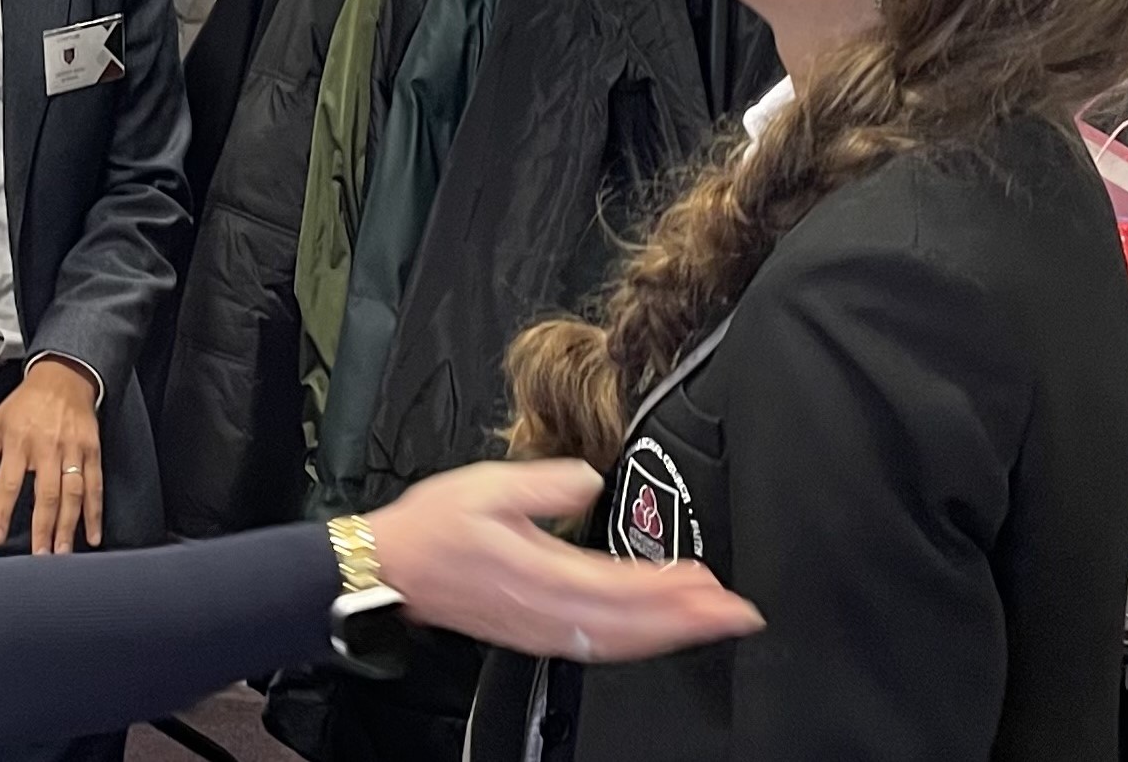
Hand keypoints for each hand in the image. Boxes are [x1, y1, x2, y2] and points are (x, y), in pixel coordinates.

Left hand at [0, 357, 102, 553]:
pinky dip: (95, 512)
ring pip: (73, 493)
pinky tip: (92, 534)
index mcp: (19, 442)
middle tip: (40, 555)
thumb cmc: (24, 405)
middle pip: (47, 493)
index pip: (9, 483)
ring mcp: (73, 450)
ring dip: (68, 525)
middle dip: (43, 527)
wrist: (62, 378)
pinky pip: (95, 486)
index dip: (2, 511)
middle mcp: (47, 447)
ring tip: (62, 552)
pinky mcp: (93, 452)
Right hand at [365, 460, 763, 661]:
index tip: (715, 588)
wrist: (391, 566)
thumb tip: (591, 478)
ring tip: (705, 622)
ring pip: (617, 643)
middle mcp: (545, 612)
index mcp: (540, 573)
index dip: (673, 593)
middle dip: (688, 622)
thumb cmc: (433, 528)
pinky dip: (633, 643)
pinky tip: (650, 635)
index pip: (623, 590)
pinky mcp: (532, 635)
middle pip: (632, 626)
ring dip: (667, 635)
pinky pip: (595, 648)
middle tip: (736, 614)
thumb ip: (547, 481)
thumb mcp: (488, 484)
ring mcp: (539, 630)